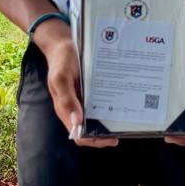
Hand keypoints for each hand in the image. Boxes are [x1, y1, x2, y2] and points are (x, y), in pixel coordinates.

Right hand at [37, 21, 117, 148]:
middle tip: (122, 130)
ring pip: (95, 119)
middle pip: (89, 131)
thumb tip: (77, 123)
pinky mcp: (88, 92)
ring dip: (107, 122)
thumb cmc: (61, 61)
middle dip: (104, 134)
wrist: (63, 44)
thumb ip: (67, 100)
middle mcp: (74, 108)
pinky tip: (120, 104)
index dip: (93, 141)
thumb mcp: (61, 78)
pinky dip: (108, 108)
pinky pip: (98, 105)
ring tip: (123, 119)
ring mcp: (81, 101)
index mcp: (65, 109)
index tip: (111, 139)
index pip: (78, 135)